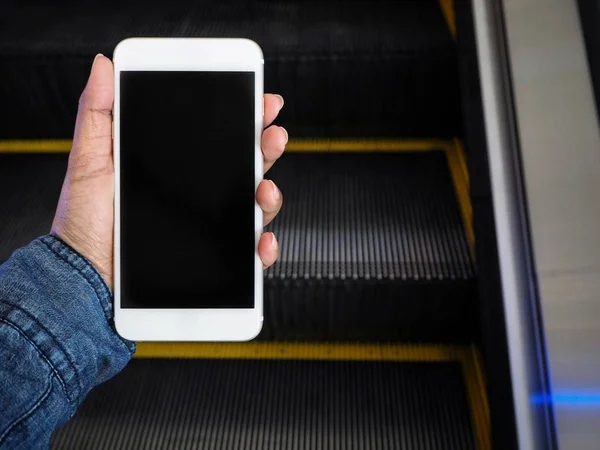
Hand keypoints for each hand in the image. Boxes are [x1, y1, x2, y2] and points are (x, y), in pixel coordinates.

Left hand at [51, 54, 285, 288]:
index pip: (217, 138)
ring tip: (263, 189)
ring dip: (270, 195)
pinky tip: (261, 240)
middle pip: (245, 166)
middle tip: (273, 136)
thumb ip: (98, 114)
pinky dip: (264, 247)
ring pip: (254, 206)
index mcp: (174, 167)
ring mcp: (208, 226)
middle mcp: (196, 194)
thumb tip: (103, 66)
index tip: (260, 103)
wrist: (84, 277)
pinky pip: (249, 253)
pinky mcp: (213, 259)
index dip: (244, 119)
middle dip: (267, 148)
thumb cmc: (83, 221)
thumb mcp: (90, 160)